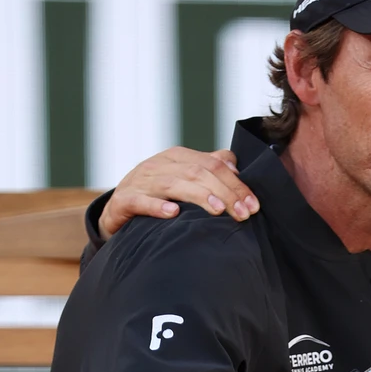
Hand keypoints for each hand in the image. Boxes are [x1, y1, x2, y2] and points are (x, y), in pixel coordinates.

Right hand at [98, 147, 258, 239]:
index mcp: (177, 157)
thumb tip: (236, 168)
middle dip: (225, 193)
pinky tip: (174, 213)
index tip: (253, 205)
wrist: (117, 209)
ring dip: (199, 197)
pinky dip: (157, 206)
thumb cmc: (158, 194)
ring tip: (218, 211)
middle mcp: (159, 164)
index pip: (214, 164)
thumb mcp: (183, 178)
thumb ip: (209, 169)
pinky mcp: (124, 200)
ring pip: (173, 184)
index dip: (236, 184)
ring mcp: (139, 181)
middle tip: (243, 214)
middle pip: (198, 173)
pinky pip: (140, 201)